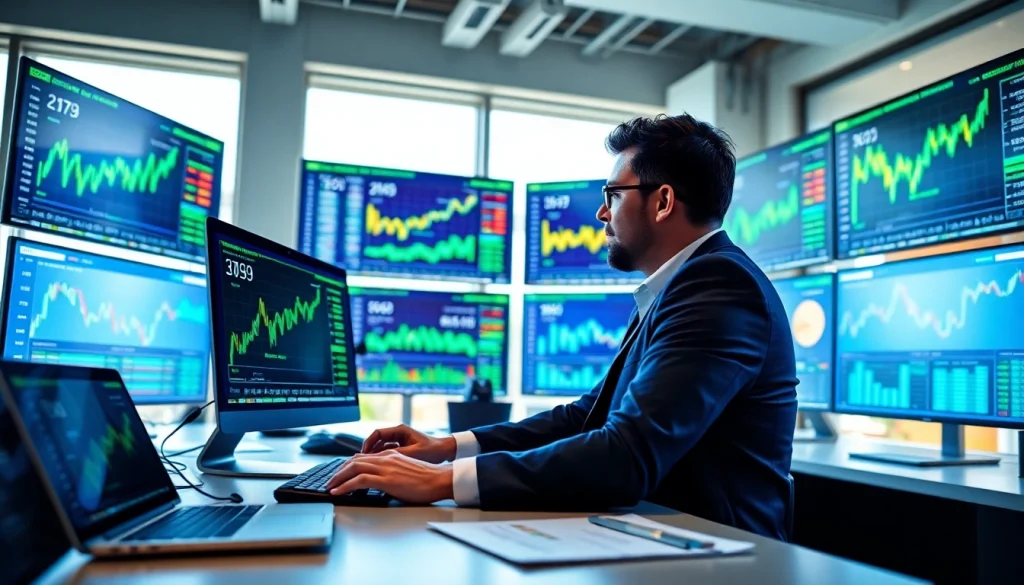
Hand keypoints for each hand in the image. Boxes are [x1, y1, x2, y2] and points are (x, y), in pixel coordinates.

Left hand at [325, 451, 452, 503]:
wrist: (439, 480)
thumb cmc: (427, 479)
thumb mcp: (406, 472)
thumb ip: (393, 473)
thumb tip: (383, 483)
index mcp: (391, 455)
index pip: (363, 457)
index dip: (348, 465)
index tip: (340, 473)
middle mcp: (385, 458)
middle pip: (354, 461)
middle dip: (339, 471)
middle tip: (330, 481)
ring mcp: (385, 467)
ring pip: (353, 468)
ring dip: (338, 478)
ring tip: (330, 486)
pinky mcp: (386, 479)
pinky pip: (359, 480)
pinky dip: (345, 485)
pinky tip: (338, 491)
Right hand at [361, 424, 456, 463]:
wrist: (445, 452)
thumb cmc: (433, 450)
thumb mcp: (413, 453)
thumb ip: (396, 455)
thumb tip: (380, 459)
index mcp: (400, 430)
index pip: (377, 434)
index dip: (368, 443)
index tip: (363, 453)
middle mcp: (398, 434)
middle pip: (377, 441)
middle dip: (368, 451)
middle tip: (361, 462)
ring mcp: (400, 442)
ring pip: (381, 448)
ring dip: (374, 456)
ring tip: (368, 466)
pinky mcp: (403, 449)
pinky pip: (388, 453)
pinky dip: (382, 460)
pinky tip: (379, 468)